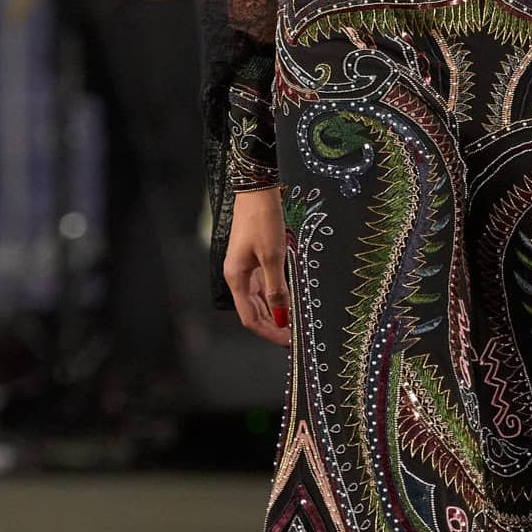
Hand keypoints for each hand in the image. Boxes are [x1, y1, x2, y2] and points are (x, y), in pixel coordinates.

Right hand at [224, 184, 289, 342]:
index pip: (250, 318)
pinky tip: (289, 302)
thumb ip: (276, 290)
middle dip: (273, 326)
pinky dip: (275, 298)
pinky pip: (263, 286)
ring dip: (275, 313)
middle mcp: (237, 276)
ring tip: (295, 322)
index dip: (268, 332)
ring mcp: (245, 268)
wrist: (257, 190)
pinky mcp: (253, 259)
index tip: (288, 341)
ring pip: (259, 301)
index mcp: (236, 278)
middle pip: (254, 312)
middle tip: (295, 336)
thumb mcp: (273, 257)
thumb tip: (281, 317)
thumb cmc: (263, 220)